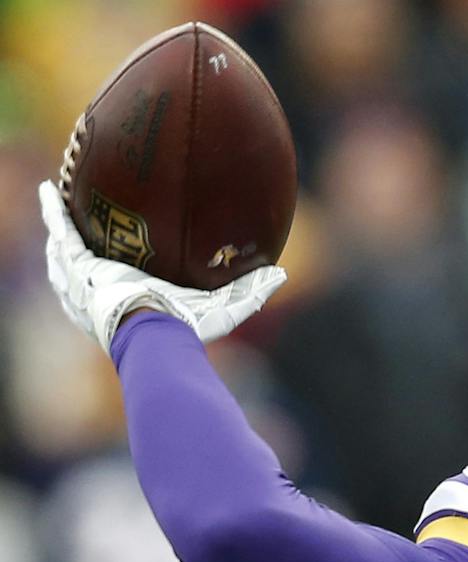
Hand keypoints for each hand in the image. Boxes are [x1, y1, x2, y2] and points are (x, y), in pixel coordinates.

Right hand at [38, 180, 286, 353]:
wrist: (151, 330)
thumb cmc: (185, 328)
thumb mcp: (226, 310)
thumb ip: (252, 292)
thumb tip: (281, 275)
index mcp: (138, 301)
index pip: (130, 282)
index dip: (128, 268)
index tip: (134, 251)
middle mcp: (106, 292)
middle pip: (92, 266)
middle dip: (87, 249)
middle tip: (91, 225)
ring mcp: (84, 279)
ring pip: (68, 250)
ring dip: (63, 229)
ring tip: (60, 202)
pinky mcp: (73, 264)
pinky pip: (60, 231)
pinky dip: (53, 211)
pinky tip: (49, 187)